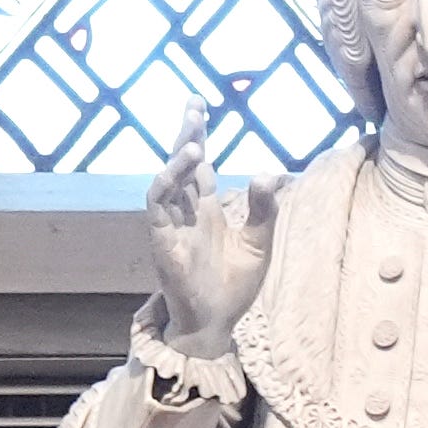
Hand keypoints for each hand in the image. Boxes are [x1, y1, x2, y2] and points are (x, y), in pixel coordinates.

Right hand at [143, 106, 277, 358]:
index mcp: (208, 211)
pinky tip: (180, 165)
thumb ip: (264, 208)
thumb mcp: (259, 242)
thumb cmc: (234, 286)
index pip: (200, 166)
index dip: (199, 138)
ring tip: (193, 135)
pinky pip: (157, 205)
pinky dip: (165, 183)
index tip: (199, 107)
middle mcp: (187, 213)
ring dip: (178, 156)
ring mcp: (172, 225)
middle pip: (182, 165)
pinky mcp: (162, 240)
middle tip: (194, 104)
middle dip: (186, 134)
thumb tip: (270, 171)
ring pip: (168, 181)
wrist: (217, 322)